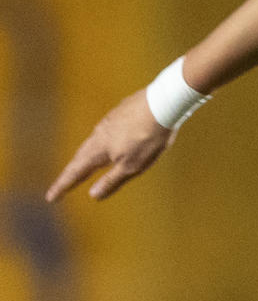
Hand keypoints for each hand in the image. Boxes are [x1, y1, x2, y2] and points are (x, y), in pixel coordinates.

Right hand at [46, 90, 176, 201]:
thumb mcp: (132, 165)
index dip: (63, 186)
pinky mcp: (121, 111)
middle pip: (81, 156)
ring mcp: (109, 121)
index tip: (51, 198)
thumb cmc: (149, 137)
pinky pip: (106, 130)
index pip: (75, 172)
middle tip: (64, 184)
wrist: (163, 102)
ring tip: (83, 165)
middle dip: (73, 172)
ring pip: (93, 142)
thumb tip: (93, 195)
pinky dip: (102, 141)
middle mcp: (98, 134)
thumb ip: (112, 180)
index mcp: (98, 150)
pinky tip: (107, 140)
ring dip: (86, 155)